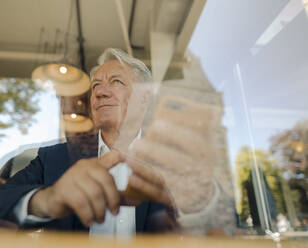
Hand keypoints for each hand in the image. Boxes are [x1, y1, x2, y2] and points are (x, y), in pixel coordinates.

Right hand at [28, 150, 123, 225]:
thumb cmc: (78, 194)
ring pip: (94, 193)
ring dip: (100, 210)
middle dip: (113, 199)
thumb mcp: (100, 194)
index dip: (124, 156)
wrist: (52, 201)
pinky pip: (81, 202)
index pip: (112, 156)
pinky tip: (90, 220)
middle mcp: (85, 166)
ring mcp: (73, 175)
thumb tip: (137, 200)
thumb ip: (117, 196)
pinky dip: (88, 214)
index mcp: (96, 165)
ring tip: (100, 219)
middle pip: (106, 180)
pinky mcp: (64, 188)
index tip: (132, 160)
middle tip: (114, 212)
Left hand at [125, 96, 218, 212]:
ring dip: (145, 169)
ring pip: (166, 179)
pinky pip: (160, 195)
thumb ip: (190, 129)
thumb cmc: (196, 162)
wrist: (206, 194)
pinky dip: (145, 187)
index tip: (157, 124)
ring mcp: (190, 188)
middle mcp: (201, 171)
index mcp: (207, 153)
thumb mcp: (200, 144)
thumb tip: (173, 106)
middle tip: (136, 144)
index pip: (193, 142)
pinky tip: (132, 177)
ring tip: (129, 159)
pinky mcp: (178, 201)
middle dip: (155, 152)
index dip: (175, 132)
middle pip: (177, 162)